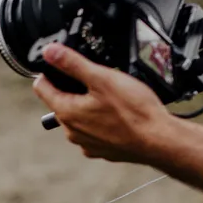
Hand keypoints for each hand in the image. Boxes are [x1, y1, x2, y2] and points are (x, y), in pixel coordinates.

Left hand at [31, 44, 174, 163]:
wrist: (160, 140)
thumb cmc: (135, 112)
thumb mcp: (102, 78)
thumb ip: (72, 63)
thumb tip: (49, 52)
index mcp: (66, 113)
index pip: (42, 87)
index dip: (49, 71)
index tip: (60, 64)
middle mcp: (72, 132)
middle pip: (61, 102)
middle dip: (73, 89)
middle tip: (96, 79)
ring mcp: (87, 143)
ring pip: (79, 117)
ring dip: (89, 106)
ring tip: (111, 98)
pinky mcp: (103, 150)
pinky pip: (95, 131)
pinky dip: (102, 122)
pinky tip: (119, 115)